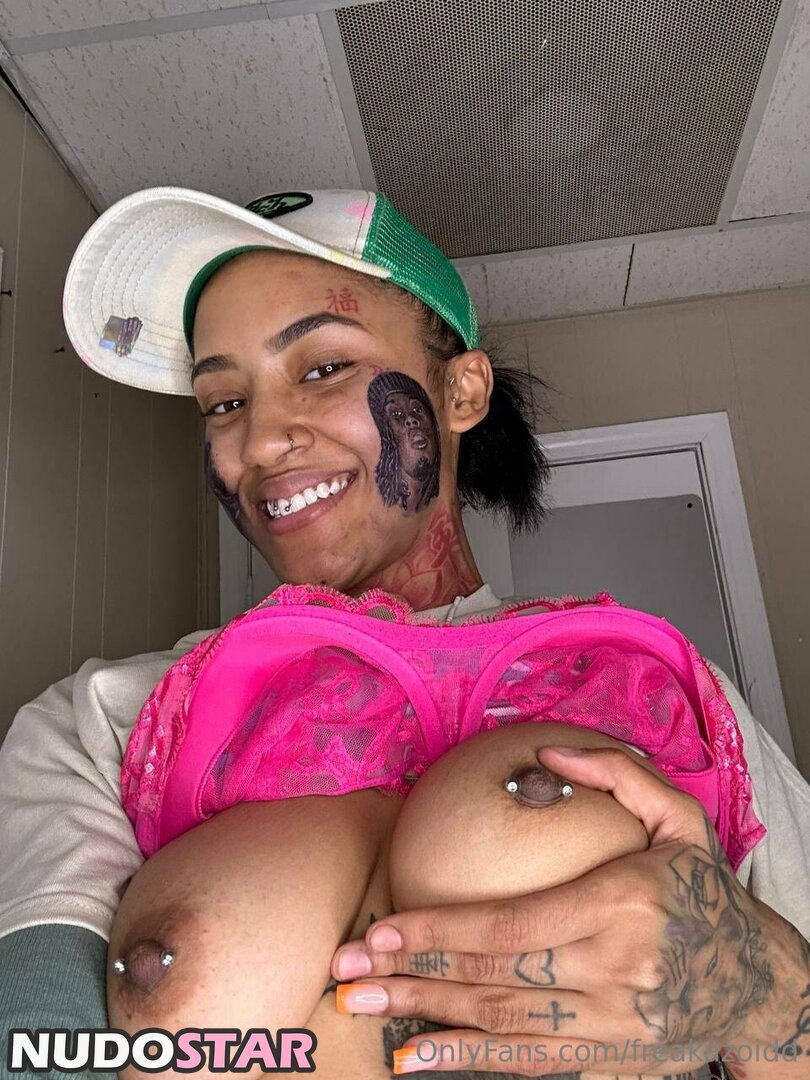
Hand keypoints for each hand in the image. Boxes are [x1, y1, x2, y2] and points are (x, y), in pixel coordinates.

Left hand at [330, 746, 809, 1076]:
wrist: (755, 982)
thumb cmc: (705, 892)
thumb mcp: (681, 818)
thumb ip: (619, 774)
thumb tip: (549, 748)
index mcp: (621, 904)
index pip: (511, 925)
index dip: (440, 932)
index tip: (383, 929)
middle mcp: (611, 970)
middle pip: (492, 977)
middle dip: (411, 973)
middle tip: (346, 966)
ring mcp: (608, 1026)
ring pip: (498, 1023)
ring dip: (424, 1016)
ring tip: (361, 1006)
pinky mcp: (606, 1060)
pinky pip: (526, 1064)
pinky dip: (467, 1064)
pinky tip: (417, 1061)